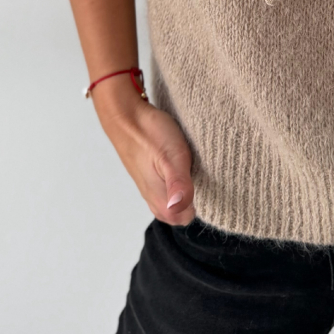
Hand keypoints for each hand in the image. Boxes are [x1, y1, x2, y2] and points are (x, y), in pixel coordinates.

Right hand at [91, 77, 196, 225]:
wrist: (125, 115)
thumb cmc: (149, 134)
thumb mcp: (172, 157)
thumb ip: (178, 185)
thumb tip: (183, 209)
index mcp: (160, 198)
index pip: (185, 218)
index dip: (200, 205)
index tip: (209, 186)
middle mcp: (153, 196)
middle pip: (177, 213)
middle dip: (192, 201)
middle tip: (204, 177)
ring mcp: (148, 184)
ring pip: (170, 200)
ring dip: (183, 191)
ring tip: (194, 170)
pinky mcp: (147, 172)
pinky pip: (164, 187)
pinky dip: (174, 182)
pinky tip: (181, 165)